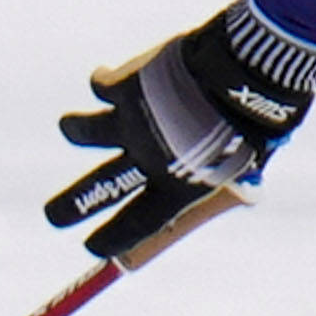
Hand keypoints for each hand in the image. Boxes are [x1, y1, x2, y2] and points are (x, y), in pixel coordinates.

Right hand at [42, 4, 315, 263]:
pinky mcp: (128, 85)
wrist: (251, 69)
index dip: (111, 240)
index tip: (92, 246)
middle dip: (68, 207)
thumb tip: (221, 187)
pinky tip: (108, 78)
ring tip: (72, 128)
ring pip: (81, 132)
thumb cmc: (261, 119)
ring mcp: (132, 122)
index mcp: (179, 186)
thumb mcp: (247, 163)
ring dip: (75, 129)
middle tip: (54, 216)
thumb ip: (224, 177)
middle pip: (92, 192)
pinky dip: (102, 81)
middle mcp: (148, 159)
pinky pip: (101, 86)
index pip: (135, 225)